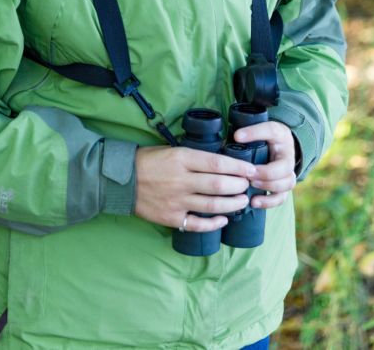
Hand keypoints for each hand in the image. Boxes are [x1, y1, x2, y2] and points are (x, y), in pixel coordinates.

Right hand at [134, 146, 254, 231]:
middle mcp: (182, 180)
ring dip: (232, 204)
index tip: (251, 169)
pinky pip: (197, 224)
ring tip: (243, 200)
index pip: (217, 163)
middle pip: (219, 185)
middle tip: (248, 185)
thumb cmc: (148, 160)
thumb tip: (220, 163)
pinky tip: (224, 219)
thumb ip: (193, 158)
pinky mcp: (171, 217)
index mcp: (181, 158)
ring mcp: (177, 201)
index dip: (238, 167)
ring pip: (213, 205)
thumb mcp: (171, 150)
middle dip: (239, 185)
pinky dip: (214, 223)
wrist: (122, 180)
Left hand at [233, 120, 296, 209]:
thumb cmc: (266, 137)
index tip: (237, 136)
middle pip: (285, 167)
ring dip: (269, 186)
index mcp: (281, 136)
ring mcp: (288, 173)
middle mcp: (288, 156)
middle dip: (266, 172)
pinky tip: (254, 202)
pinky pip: (282, 197)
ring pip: (287, 183)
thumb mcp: (259, 128)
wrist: (279, 146)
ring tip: (252, 185)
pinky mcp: (284, 187)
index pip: (271, 131)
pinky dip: (269, 201)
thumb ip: (248, 131)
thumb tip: (237, 137)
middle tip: (249, 174)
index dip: (254, 133)